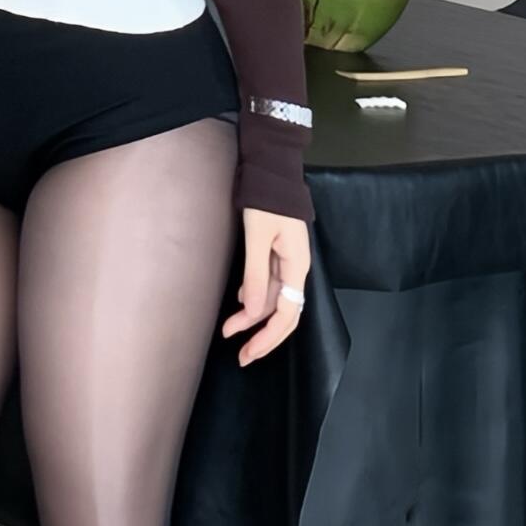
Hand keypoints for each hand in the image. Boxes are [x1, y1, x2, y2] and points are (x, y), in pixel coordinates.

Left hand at [223, 211, 311, 364]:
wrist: (271, 169)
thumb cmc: (266, 199)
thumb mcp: (257, 237)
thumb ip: (256, 275)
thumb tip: (254, 312)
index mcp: (297, 265)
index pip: (288, 313)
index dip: (269, 337)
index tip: (248, 352)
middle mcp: (295, 268)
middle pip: (285, 313)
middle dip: (263, 336)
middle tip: (242, 356)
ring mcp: (286, 261)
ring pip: (273, 299)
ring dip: (253, 316)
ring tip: (229, 330)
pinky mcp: (275, 253)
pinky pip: (268, 284)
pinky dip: (253, 296)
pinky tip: (239, 301)